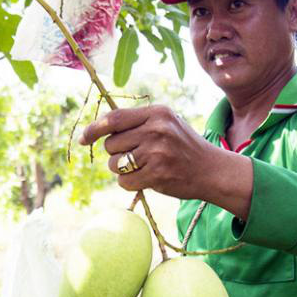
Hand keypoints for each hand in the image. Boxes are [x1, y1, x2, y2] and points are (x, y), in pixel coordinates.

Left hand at [79, 105, 214, 199]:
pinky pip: (124, 181)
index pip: (114, 118)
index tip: (84, 138)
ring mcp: (156, 152)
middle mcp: (156, 129)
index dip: (94, 129)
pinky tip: (147, 178)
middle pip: (111, 144)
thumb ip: (137, 122)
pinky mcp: (156, 174)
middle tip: (135, 156)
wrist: (211, 170)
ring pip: (115, 164)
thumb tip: (99, 128)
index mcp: (156, 113)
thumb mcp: (166, 124)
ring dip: (122, 169)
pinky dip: (131, 183)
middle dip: (116, 153)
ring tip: (144, 167)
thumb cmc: (183, 147)